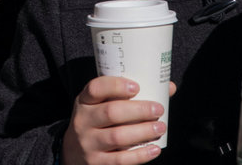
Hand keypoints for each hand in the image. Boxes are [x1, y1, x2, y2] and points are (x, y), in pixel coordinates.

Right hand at [60, 77, 175, 164]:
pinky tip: (154, 149)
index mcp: (84, 101)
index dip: (116, 86)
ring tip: (160, 127)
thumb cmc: (96, 122)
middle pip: (111, 113)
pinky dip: (140, 155)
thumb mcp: (101, 105)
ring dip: (143, 132)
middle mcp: (83, 121)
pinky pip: (121, 160)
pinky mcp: (96, 163)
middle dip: (139, 111)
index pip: (95, 88)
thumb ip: (128, 96)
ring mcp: (88, 143)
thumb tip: (168, 87)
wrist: (73, 152)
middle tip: (158, 110)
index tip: (137, 87)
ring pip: (117, 137)